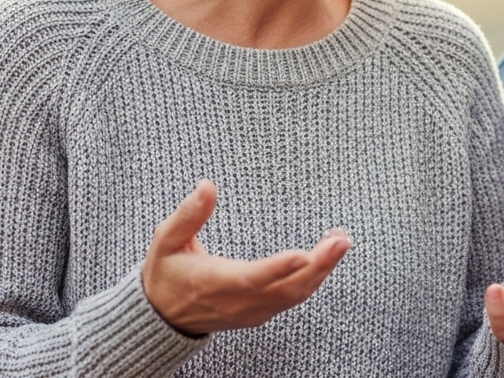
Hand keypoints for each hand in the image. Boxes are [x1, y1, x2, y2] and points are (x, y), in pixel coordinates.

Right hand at [141, 180, 351, 333]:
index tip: (303, 254)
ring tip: (340, 242)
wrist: (161, 317)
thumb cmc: (165, 275)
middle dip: (318, 265)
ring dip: (322, 270)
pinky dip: (313, 280)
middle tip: (341, 240)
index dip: (278, 268)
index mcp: (214, 282)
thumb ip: (188, 215)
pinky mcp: (259, 313)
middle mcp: (238, 301)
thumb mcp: (166, 241)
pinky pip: (292, 299)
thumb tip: (207, 186)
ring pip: (294, 296)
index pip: (251, 278)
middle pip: (286, 289)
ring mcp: (251, 311)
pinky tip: (326, 260)